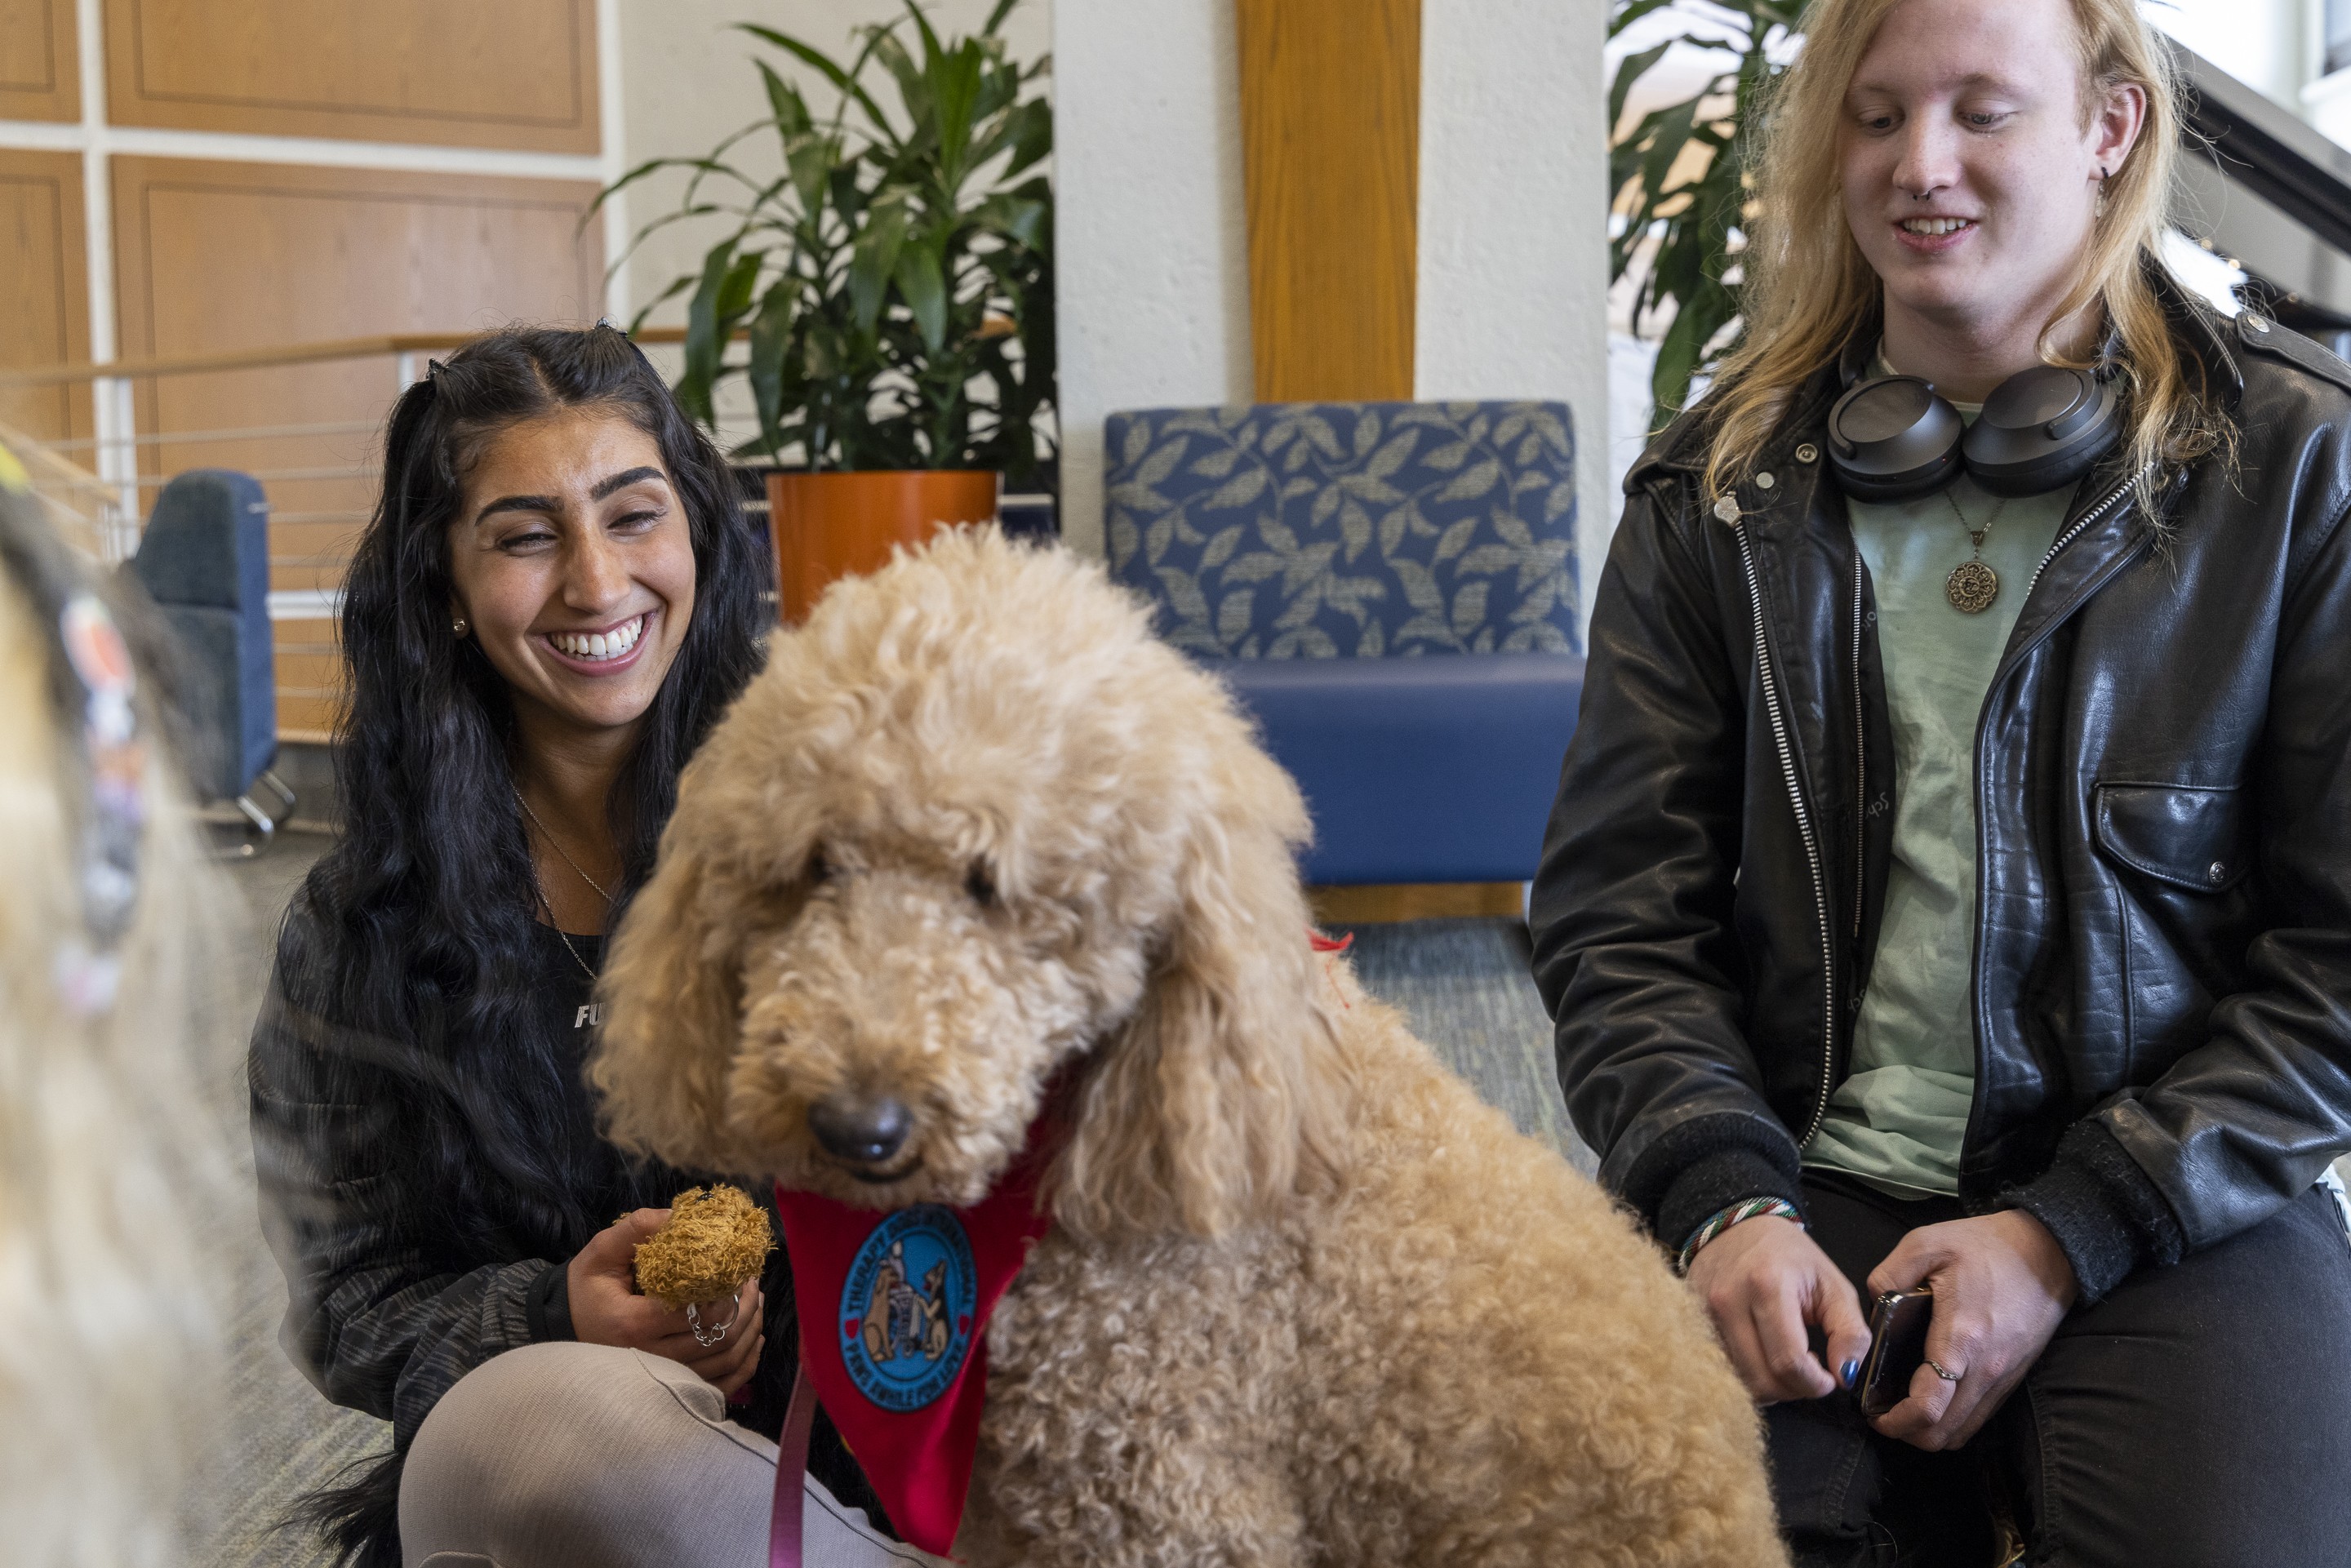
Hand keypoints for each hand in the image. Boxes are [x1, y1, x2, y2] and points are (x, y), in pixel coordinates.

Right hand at [566, 1208, 767, 1396]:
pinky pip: (721, 1385)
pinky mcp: (673, 1391)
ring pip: (724, 1362)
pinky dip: (744, 1363)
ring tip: (755, 1300)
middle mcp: (650, 1359)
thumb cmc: (587, 1287)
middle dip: (744, 1307)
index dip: (725, 1293)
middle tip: (752, 1281)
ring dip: (749, 1330)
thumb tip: (682, 1214)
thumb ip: (639, 1228)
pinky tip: (752, 1337)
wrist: (567, 1325)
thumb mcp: (602, 1251)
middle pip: (717, 1338)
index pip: (695, 1313)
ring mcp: (663, 1381)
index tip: (737, 1271)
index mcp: (633, 1324)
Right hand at [1686, 1215, 1873, 1403]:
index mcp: (1766, 1285)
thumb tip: (1846, 1376)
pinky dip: (1749, 1375)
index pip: (1789, 1361)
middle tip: (1810, 1373)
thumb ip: (1850, 1331)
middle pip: (1762, 1379)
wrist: (1737, 1228)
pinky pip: (1724, 1370)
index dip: (1815, 1384)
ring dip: (1772, 1385)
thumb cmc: (1790, 1255)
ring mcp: (1704, 1315)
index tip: (1829, 1379)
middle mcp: (1728, 1302)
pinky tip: (1763, 1358)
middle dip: (1795, 1389)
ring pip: (1741, 1381)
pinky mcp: (1692, 1325)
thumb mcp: (1833, 1284)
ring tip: (1787, 1362)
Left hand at [1866, 1209, 2076, 1451]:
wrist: (2047, 1252)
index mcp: (1961, 1337)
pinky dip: (1952, 1420)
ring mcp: (2003, 1377)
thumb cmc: (1986, 1246)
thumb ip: (1889, 1274)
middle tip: (1881, 1411)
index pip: (1928, 1405)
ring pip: (1962, 1431)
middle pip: (1943, 1432)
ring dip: (1929, 1430)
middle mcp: (1986, 1368)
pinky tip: (1933, 1399)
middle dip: (1907, 1431)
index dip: (1895, 1421)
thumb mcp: (1926, 1243)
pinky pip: (1979, 1417)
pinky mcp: (2013, 1378)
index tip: (1872, 1413)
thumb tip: (1871, 1305)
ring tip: (1902, 1408)